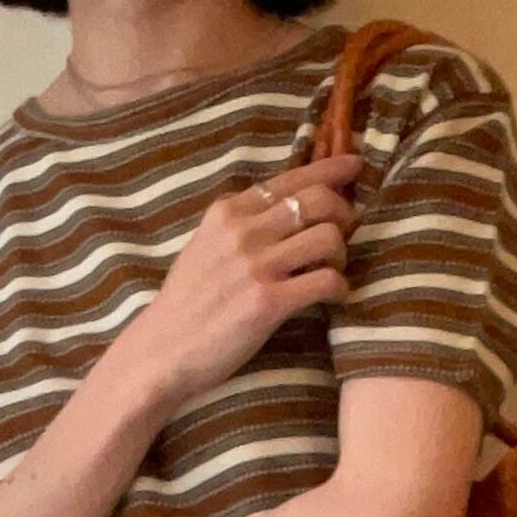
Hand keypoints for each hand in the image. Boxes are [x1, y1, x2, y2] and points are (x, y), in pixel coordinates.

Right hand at [113, 152, 362, 413]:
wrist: (162, 351)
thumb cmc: (185, 305)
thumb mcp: (205, 246)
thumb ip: (239, 225)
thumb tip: (283, 210)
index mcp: (228, 211)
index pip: (291, 178)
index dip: (330, 169)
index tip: (354, 165)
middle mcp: (244, 231)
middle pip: (319, 201)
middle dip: (344, 215)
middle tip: (346, 235)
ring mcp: (256, 266)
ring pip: (328, 238)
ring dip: (342, 255)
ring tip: (334, 271)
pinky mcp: (268, 302)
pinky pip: (325, 281)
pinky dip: (340, 288)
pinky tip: (335, 297)